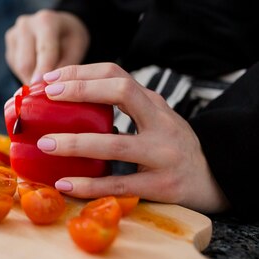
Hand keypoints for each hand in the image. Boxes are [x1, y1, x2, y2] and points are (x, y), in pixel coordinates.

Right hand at [5, 10, 89, 84]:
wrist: (58, 25)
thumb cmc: (70, 38)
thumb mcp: (76, 50)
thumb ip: (64, 68)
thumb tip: (52, 89)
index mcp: (46, 21)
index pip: (44, 50)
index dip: (44, 72)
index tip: (44, 89)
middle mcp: (26, 24)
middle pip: (26, 62)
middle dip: (36, 81)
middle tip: (47, 95)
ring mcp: (14, 33)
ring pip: (18, 67)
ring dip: (31, 78)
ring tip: (45, 81)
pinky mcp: (9, 43)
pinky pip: (14, 66)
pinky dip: (26, 73)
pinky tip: (37, 70)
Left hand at [38, 63, 229, 213]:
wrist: (213, 181)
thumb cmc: (171, 147)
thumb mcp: (154, 119)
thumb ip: (124, 109)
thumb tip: (67, 101)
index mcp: (154, 104)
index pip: (117, 75)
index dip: (82, 73)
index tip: (49, 80)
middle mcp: (161, 122)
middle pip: (122, 93)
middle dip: (81, 91)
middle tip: (48, 97)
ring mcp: (163, 154)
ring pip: (115, 144)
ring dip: (76, 143)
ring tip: (45, 144)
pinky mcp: (162, 186)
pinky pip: (119, 184)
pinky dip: (89, 185)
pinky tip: (65, 183)